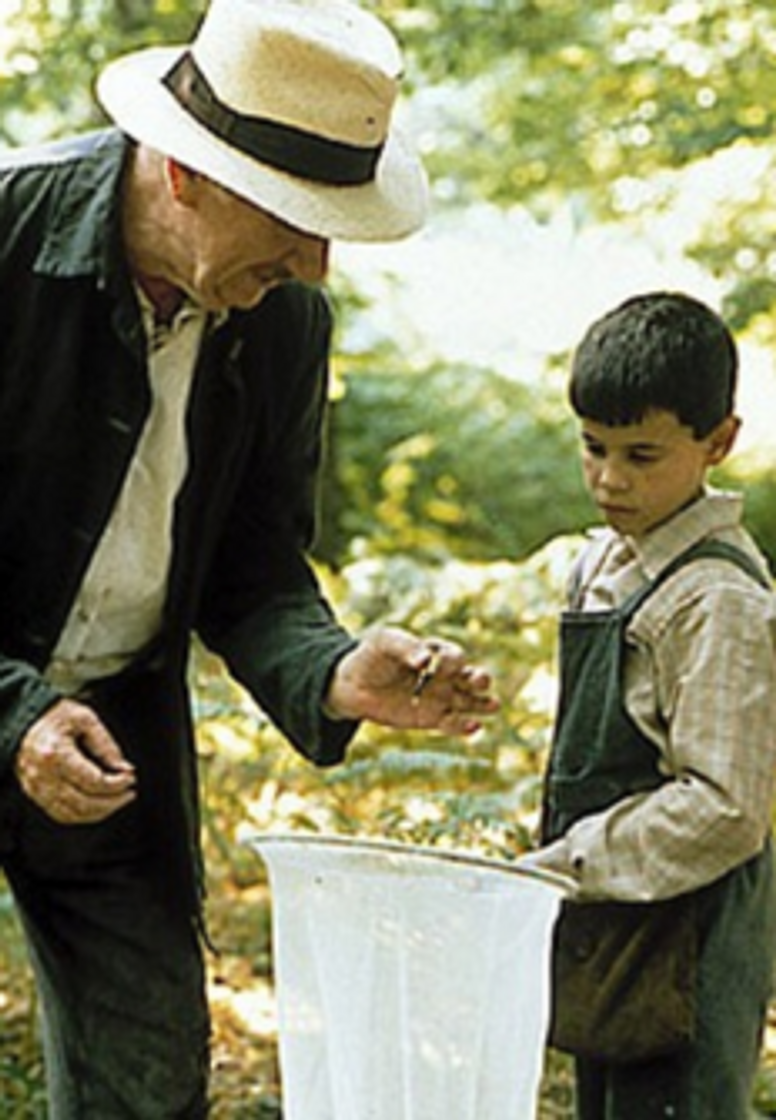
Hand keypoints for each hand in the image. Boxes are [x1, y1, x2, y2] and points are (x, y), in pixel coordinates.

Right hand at [15, 698, 136, 824]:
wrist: (25, 719)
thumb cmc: (55, 715)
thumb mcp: (85, 719)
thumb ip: (106, 745)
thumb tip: (124, 768)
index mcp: (55, 754)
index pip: (93, 782)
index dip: (117, 783)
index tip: (130, 776)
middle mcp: (43, 775)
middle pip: (83, 804)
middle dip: (113, 802)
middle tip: (129, 793)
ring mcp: (35, 787)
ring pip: (72, 814)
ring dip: (100, 812)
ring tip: (117, 800)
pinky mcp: (33, 793)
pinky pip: (59, 814)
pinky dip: (82, 815)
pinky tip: (97, 806)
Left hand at [324, 627, 497, 735]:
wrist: (352, 684)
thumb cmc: (371, 656)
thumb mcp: (384, 642)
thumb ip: (405, 647)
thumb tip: (424, 661)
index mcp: (435, 651)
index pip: (453, 655)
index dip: (449, 660)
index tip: (430, 665)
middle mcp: (442, 675)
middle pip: (470, 676)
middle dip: (479, 679)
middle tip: (479, 681)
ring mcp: (439, 697)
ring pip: (469, 701)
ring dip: (482, 703)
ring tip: (493, 705)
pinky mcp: (431, 718)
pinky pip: (453, 723)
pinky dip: (464, 726)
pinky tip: (474, 727)